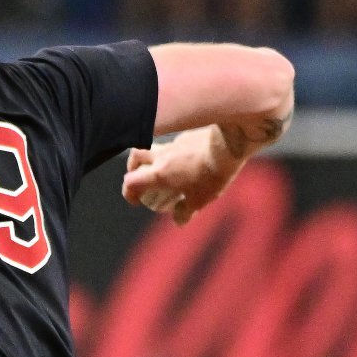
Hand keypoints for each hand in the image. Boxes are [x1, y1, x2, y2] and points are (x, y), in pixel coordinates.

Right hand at [121, 126, 242, 225]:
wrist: (228, 144)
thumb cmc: (212, 174)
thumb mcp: (200, 199)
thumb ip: (186, 211)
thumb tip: (178, 220)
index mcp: (159, 174)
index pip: (130, 182)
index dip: (128, 193)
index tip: (136, 200)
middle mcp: (161, 157)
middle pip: (135, 157)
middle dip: (133, 168)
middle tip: (141, 177)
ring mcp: (173, 144)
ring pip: (154, 148)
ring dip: (153, 158)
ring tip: (165, 169)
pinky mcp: (186, 136)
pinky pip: (174, 145)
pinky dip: (175, 153)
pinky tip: (190, 160)